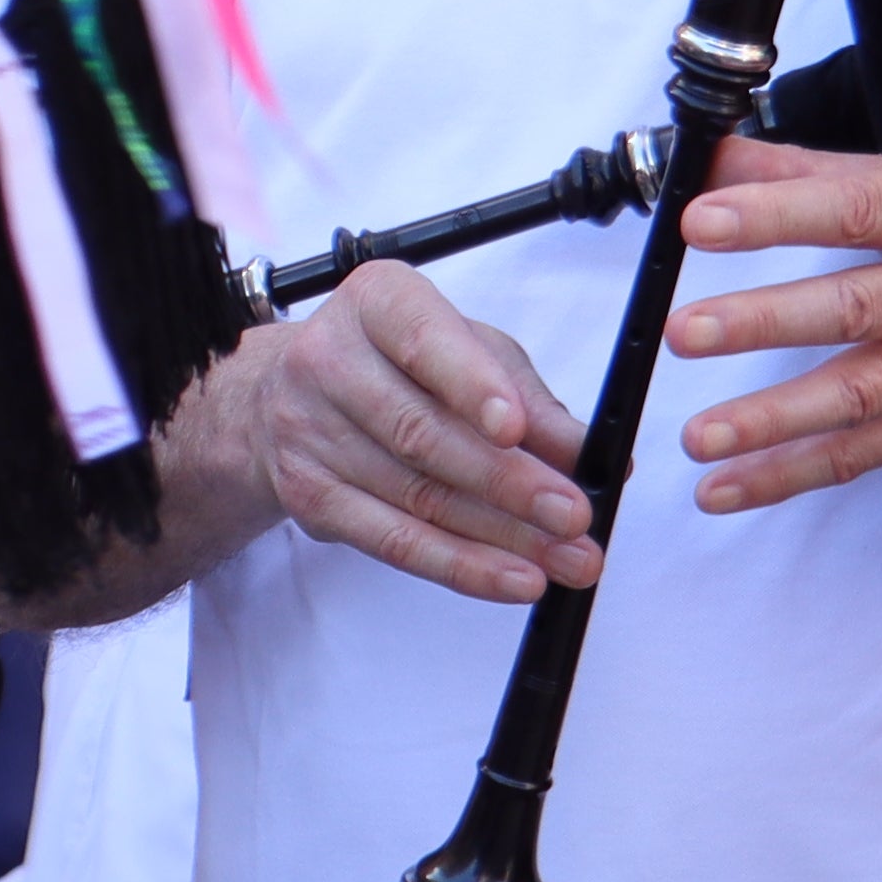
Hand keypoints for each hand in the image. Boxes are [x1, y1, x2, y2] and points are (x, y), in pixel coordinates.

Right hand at [237, 266, 595, 602]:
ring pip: (417, 497)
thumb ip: (530, 400)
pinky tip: (513, 579)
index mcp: (377, 302)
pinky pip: (393, 542)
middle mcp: (330, 360)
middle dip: (508, 482)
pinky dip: (461, 566)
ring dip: (502, 537)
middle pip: (422, 433)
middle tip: (574, 515)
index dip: (471, 385)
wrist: (283, 397)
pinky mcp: (309, 497)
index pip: (422, 339)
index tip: (517, 428)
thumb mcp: (469, 353)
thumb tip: (598, 455)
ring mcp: (311, 432)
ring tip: (568, 559)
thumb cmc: (396, 364)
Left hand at [652, 134, 881, 514]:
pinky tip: (728, 487)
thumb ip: (827, 172)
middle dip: (766, 322)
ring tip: (699, 436)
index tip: (704, 220)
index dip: (779, 215)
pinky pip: (866, 454)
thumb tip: (725, 158)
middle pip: (857, 309)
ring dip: (772, 421)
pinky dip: (792, 475)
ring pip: (860, 398)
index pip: (859, 210)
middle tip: (689, 330)